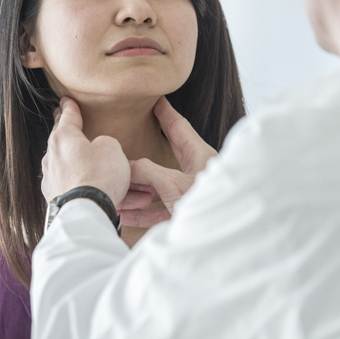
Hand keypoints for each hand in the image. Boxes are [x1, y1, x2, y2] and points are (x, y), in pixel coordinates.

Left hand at [41, 97, 133, 208]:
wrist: (88, 211)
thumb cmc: (100, 176)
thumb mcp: (112, 147)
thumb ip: (104, 142)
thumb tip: (97, 149)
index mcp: (63, 138)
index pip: (67, 117)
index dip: (69, 107)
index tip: (66, 101)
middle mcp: (52, 157)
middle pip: (63, 140)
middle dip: (71, 133)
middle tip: (70, 123)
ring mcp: (51, 179)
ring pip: (73, 169)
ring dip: (88, 169)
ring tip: (104, 172)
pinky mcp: (55, 199)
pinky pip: (75, 188)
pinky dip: (87, 188)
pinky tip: (98, 192)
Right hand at [117, 96, 217, 227]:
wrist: (221, 238)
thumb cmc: (207, 208)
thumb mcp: (172, 184)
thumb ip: (147, 171)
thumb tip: (127, 167)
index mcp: (200, 157)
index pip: (180, 127)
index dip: (165, 112)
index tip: (157, 99)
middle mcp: (197, 173)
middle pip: (166, 156)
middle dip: (147, 150)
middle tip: (134, 134)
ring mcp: (191, 195)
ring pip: (158, 187)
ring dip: (137, 189)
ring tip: (117, 187)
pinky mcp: (185, 216)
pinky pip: (158, 211)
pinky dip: (141, 213)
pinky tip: (125, 214)